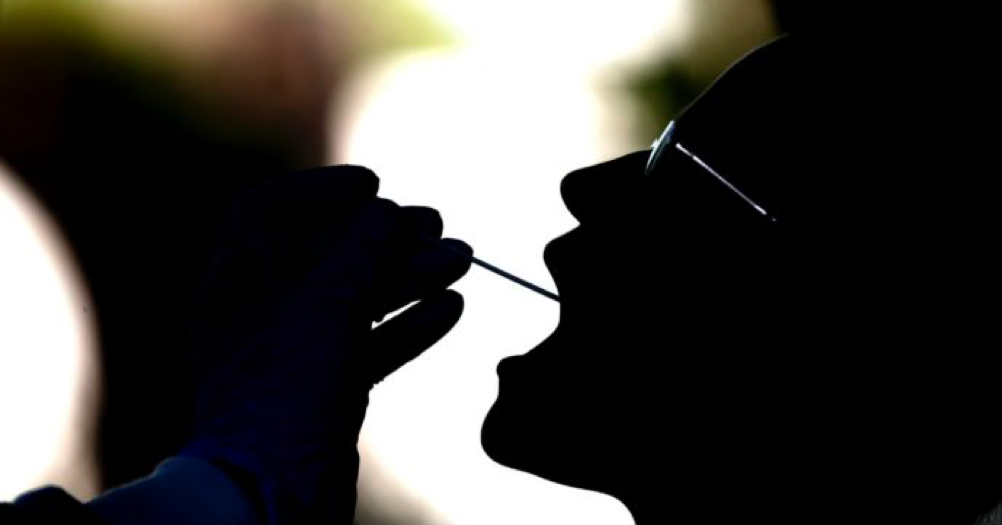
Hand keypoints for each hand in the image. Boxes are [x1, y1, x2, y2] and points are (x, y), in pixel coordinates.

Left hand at [181, 166, 471, 524]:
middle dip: (385, 237)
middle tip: (437, 224)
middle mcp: (261, 313)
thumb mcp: (325, 301)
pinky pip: (370, 344)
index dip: (323, 190)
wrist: (274, 490)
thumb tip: (386, 213)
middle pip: (326, 254)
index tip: (375, 184)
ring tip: (463, 259)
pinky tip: (450, 308)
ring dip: (409, 277)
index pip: (271, 210)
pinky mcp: (325, 391)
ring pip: (356, 300)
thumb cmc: (284, 388)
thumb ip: (360, 249)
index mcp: (237, 280)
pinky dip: (408, 324)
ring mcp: (294, 354)